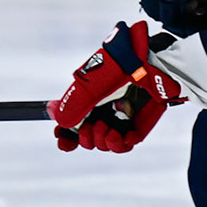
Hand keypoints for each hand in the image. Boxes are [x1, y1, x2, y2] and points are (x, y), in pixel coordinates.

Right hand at [49, 21, 185, 152]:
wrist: (149, 62)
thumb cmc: (118, 66)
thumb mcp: (89, 85)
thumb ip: (72, 104)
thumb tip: (57, 119)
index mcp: (90, 99)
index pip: (74, 123)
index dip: (67, 136)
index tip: (62, 141)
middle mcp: (105, 110)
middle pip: (88, 138)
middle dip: (85, 138)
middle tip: (89, 128)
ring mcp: (122, 118)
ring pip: (106, 144)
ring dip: (101, 141)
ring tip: (106, 129)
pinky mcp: (139, 124)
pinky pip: (126, 144)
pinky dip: (119, 144)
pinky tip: (117, 135)